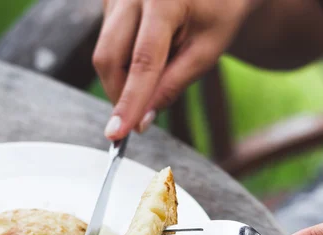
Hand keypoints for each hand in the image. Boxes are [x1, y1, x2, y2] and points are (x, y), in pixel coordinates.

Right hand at [93, 0, 254, 139]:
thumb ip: (173, 85)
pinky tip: (150, 50)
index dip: (130, 101)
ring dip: (123, 77)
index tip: (117, 134)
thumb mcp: (206, 51)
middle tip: (139, 117)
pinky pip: (107, 42)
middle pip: (108, 57)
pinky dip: (123, 60)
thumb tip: (142, 120)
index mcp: (164, 0)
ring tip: (158, 70)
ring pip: (104, 52)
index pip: (142, 61)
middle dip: (120, 95)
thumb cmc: (218, 12)